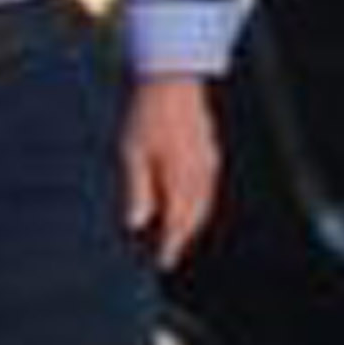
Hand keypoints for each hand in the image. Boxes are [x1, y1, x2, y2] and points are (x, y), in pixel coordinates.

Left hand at [122, 72, 219, 268]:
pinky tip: (186, 201)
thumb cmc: (147, 115)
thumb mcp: (132, 152)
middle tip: (167, 253)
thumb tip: (137, 224)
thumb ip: (138, 190)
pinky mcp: (210, 153)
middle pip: (194, 219)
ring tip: (175, 233)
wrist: (172, 81)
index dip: (171, 247)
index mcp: (182, 181)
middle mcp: (202, 178)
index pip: (179, 226)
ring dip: (190, 221)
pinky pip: (206, 189)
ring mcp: (209, 165)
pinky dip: (196, 202)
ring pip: (203, 205)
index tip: (163, 263)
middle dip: (182, 237)